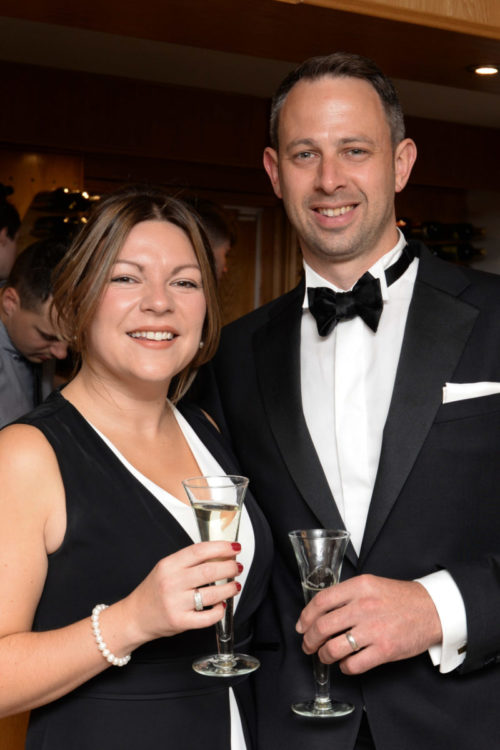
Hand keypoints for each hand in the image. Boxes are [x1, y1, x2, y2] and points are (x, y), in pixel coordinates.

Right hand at [121, 541, 241, 645]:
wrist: (135, 616)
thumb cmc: (153, 591)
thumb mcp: (166, 568)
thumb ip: (189, 562)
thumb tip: (220, 555)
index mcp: (169, 565)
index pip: (199, 551)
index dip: (221, 547)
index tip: (234, 548)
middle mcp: (172, 582)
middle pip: (209, 571)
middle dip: (229, 568)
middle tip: (237, 567)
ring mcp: (175, 603)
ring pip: (212, 594)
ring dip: (229, 589)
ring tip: (235, 586)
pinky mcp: (180, 621)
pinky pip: (206, 617)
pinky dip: (219, 611)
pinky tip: (223, 605)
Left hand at [296, 574, 441, 673]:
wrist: (432, 610)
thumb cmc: (400, 598)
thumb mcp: (371, 584)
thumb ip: (347, 595)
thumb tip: (320, 612)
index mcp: (359, 586)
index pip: (321, 601)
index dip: (305, 616)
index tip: (301, 626)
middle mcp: (364, 606)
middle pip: (322, 626)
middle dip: (309, 640)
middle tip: (308, 645)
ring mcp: (374, 629)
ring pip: (333, 648)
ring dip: (324, 655)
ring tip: (325, 656)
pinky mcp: (385, 650)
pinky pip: (353, 664)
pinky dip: (344, 667)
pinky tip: (346, 664)